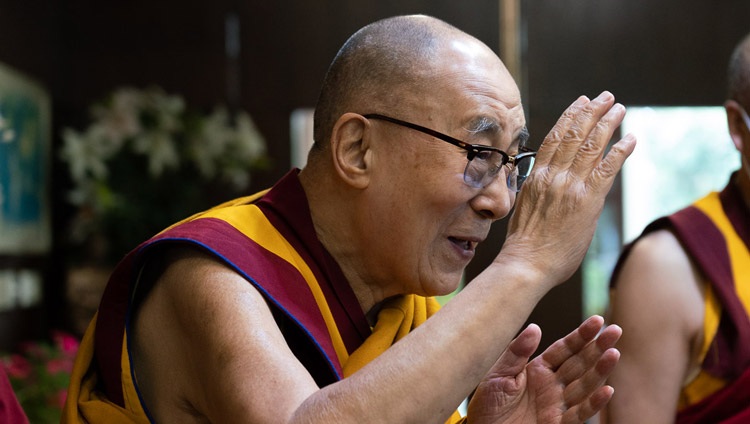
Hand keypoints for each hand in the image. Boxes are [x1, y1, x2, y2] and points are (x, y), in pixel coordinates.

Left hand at [466, 315, 620, 423]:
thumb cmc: (487, 404)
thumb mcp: (498, 374)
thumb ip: (517, 352)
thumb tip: (535, 327)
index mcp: (538, 369)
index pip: (564, 349)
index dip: (581, 335)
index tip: (597, 320)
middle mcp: (552, 385)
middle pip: (579, 363)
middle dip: (597, 347)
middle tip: (615, 330)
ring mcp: (557, 405)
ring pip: (584, 385)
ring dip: (600, 371)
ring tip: (614, 354)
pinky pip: (578, 414)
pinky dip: (593, 403)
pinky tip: (607, 390)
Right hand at [501, 92, 635, 285]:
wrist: (527, 263)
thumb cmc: (525, 244)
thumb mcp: (525, 207)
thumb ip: (540, 190)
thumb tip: (550, 184)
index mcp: (536, 176)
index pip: (554, 138)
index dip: (569, 116)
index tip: (580, 102)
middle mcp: (553, 175)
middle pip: (574, 134)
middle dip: (591, 111)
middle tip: (605, 96)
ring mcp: (570, 186)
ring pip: (591, 145)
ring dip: (607, 123)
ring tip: (619, 107)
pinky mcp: (588, 200)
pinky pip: (608, 168)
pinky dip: (620, 151)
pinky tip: (630, 138)